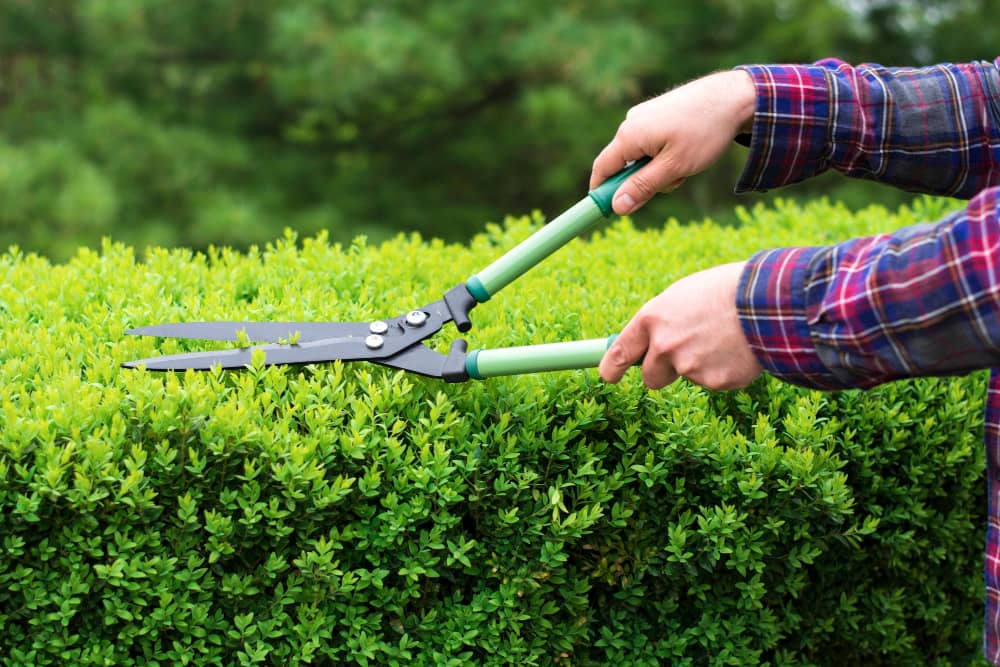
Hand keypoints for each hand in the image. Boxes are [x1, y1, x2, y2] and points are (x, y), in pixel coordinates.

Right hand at [590, 69, 755, 214]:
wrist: (733, 96)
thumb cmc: (704, 132)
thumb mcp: (674, 167)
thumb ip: (642, 187)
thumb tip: (616, 207)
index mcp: (629, 135)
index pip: (602, 169)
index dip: (601, 193)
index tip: (608, 212)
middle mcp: (631, 123)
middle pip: (623, 164)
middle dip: (644, 180)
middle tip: (673, 182)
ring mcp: (644, 116)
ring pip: (641, 156)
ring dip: (659, 168)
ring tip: (687, 162)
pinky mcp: (657, 113)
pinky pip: (651, 143)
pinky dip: (665, 154)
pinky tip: (687, 149)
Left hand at [599, 262, 761, 389]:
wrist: (768, 300)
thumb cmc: (725, 290)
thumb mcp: (683, 296)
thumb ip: (663, 321)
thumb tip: (652, 341)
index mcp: (653, 319)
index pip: (620, 352)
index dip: (611, 368)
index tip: (608, 375)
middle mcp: (665, 346)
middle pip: (650, 377)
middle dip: (661, 371)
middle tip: (684, 355)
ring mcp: (689, 367)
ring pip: (686, 377)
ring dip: (698, 366)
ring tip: (722, 340)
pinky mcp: (714, 382)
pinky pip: (713, 381)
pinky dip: (724, 370)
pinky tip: (738, 350)